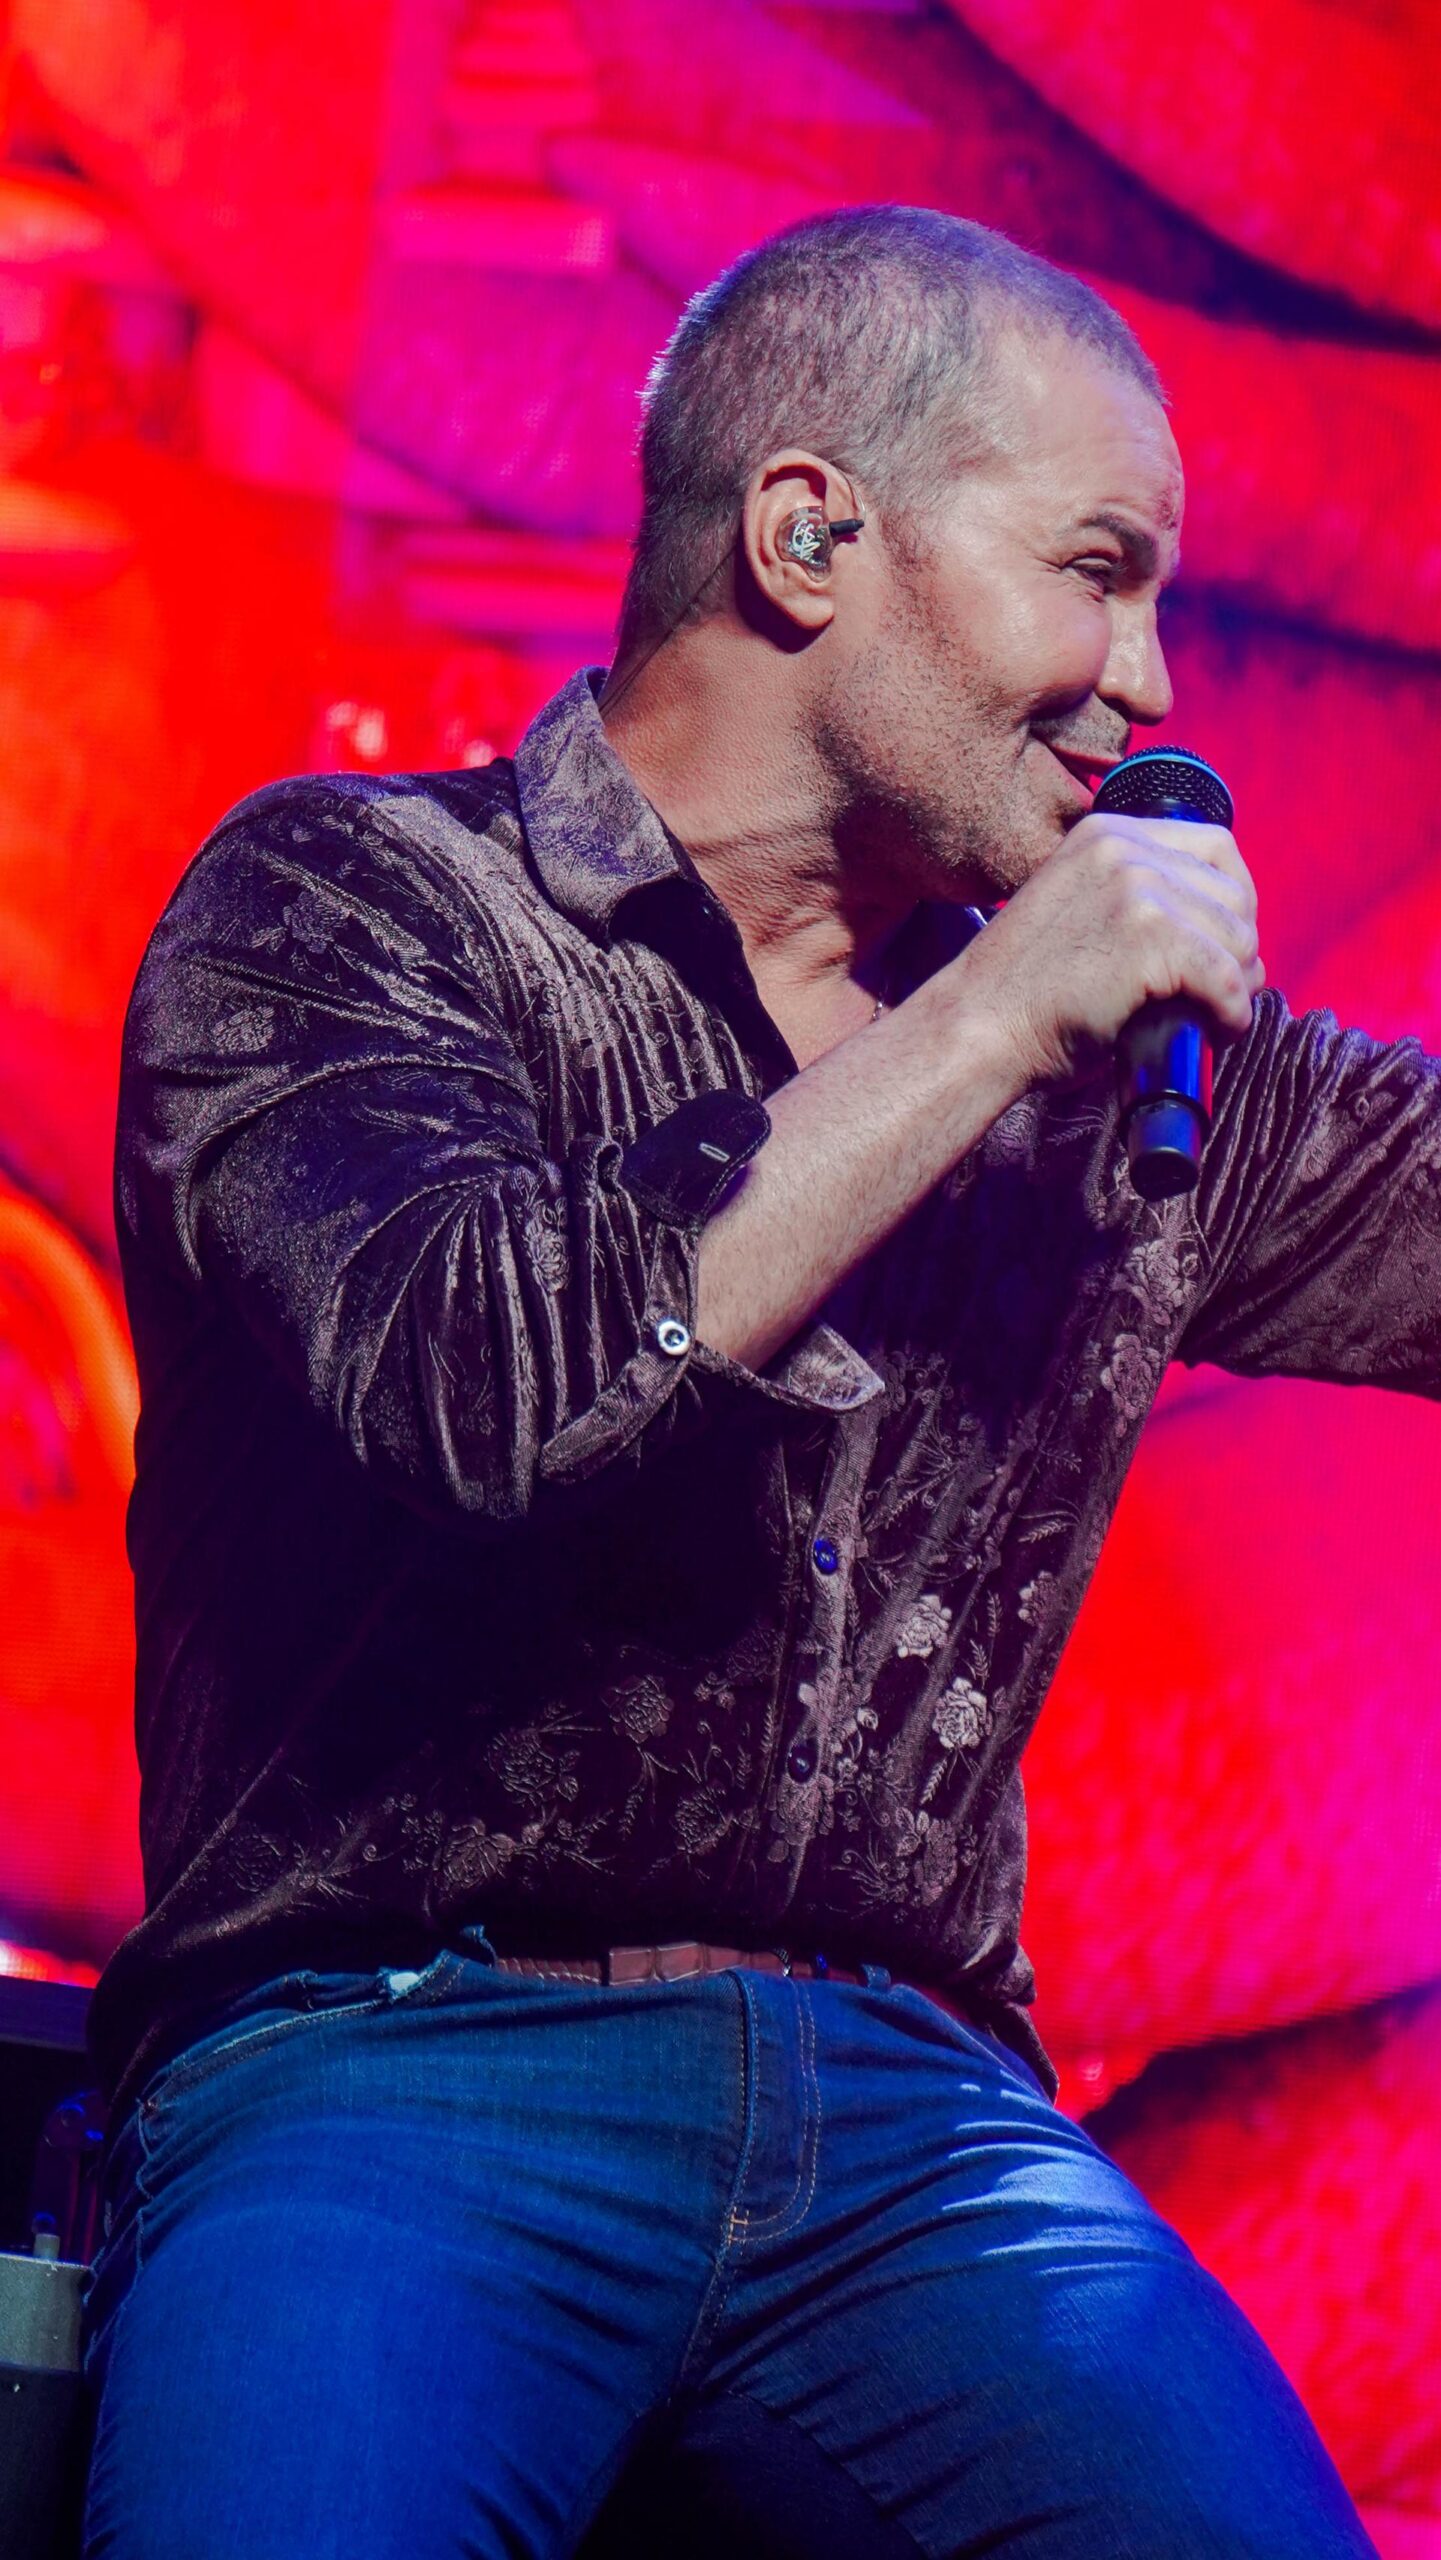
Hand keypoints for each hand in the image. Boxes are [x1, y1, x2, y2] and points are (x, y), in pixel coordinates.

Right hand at [955, 810, 1264, 1090]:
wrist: (977, 1027)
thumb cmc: (1024, 990)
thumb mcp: (1076, 908)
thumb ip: (1131, 896)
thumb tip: (1224, 929)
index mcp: (1107, 833)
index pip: (1216, 846)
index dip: (1234, 900)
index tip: (1225, 945)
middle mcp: (1125, 850)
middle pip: (1235, 894)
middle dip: (1239, 949)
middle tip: (1220, 994)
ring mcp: (1137, 891)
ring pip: (1238, 938)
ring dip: (1238, 986)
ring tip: (1214, 1017)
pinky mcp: (1150, 942)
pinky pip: (1227, 979)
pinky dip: (1232, 1014)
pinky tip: (1215, 1032)